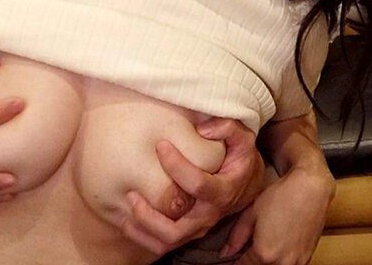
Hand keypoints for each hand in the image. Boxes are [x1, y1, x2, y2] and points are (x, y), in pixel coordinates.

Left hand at [120, 117, 264, 253]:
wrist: (247, 183)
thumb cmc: (239, 157)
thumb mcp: (242, 138)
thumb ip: (227, 127)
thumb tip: (202, 129)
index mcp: (222, 191)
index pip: (198, 184)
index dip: (177, 166)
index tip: (160, 145)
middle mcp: (208, 214)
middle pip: (176, 229)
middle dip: (149, 215)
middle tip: (131, 193)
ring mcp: (197, 227)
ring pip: (167, 241)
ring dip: (142, 230)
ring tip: (124, 211)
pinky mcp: (187, 231)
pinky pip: (163, 244)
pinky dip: (142, 237)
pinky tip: (125, 221)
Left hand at [220, 163, 334, 263]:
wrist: (310, 190)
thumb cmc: (280, 198)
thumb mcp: (250, 214)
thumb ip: (236, 237)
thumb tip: (226, 252)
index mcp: (264, 254)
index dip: (234, 263)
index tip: (231, 258)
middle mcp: (282, 263)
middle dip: (250, 261)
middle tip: (245, 250)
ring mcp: (297, 263)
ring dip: (265, 263)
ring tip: (260, 247)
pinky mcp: (307, 258)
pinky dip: (279, 261)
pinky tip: (275, 247)